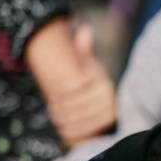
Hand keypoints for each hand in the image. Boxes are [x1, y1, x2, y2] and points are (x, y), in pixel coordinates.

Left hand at [45, 24, 116, 147]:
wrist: (107, 102)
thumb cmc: (92, 82)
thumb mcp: (89, 65)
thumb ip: (84, 50)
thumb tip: (84, 29)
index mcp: (103, 81)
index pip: (75, 88)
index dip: (60, 94)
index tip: (51, 95)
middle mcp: (109, 97)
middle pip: (77, 104)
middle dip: (61, 108)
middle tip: (51, 109)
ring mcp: (109, 112)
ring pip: (80, 117)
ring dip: (65, 119)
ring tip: (56, 118)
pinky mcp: (109, 125)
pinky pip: (88, 130)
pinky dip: (73, 131)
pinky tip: (63, 130)